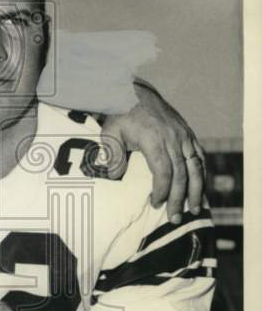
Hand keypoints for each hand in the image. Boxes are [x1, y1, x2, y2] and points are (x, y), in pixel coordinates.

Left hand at [99, 80, 205, 223]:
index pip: (164, 171)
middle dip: (180, 198)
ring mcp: (184, 135)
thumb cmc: (119, 114)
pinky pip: (200, 156)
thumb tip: (115, 177)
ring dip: (196, 190)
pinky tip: (200, 187)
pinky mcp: (188, 133)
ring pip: (196, 166)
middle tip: (175, 217)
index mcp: (155, 140)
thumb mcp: (110, 133)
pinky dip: (201, 173)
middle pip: (182, 173)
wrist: (133, 92)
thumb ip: (112, 155)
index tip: (156, 203)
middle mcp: (174, 138)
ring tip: (194, 209)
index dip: (162, 190)